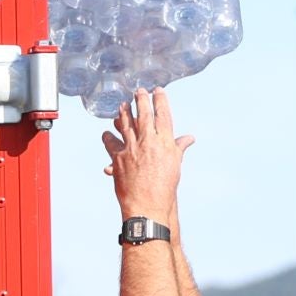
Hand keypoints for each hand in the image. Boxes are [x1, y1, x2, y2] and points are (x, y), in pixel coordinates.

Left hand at [102, 88, 192, 224]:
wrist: (149, 205)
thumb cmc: (165, 187)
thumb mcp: (175, 164)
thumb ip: (178, 147)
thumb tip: (189, 138)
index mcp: (165, 142)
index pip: (163, 115)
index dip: (160, 100)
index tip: (158, 90)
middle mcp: (148, 142)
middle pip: (143, 114)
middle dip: (141, 99)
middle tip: (139, 90)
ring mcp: (132, 149)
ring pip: (125, 124)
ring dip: (123, 113)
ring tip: (122, 105)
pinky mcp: (118, 159)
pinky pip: (111, 143)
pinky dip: (108, 137)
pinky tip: (106, 133)